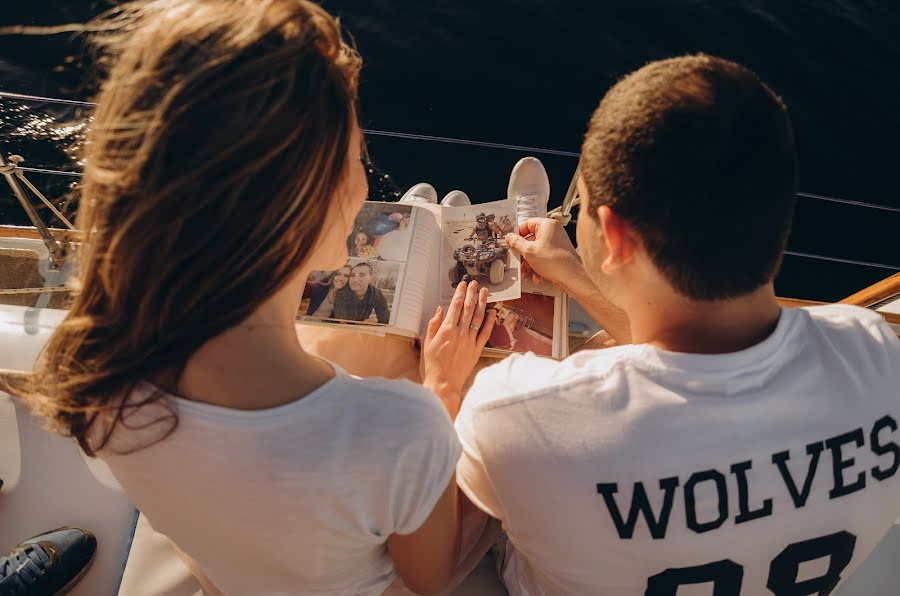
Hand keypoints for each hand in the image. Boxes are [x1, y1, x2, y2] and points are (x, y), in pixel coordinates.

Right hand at [421, 280, 495, 418]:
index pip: (455, 306)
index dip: (460, 293)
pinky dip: (489, 321)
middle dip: (472, 294)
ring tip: (485, 292)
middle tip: (475, 284)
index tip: (463, 285)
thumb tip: (440, 310)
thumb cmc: (432, 366)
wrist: (443, 385)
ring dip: (482, 303)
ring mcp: (470, 341)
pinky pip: (485, 333)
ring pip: (478, 318)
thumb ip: (433, 325)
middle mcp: (460, 333)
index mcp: (446, 330)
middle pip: (468, 308)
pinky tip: (492, 313)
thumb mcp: (426, 343)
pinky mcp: (476, 350)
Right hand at [505, 218, 589, 292]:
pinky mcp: (558, 254)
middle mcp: (553, 232)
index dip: (518, 233)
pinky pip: (543, 257)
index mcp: (547, 225)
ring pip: (536, 250)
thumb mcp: (529, 251)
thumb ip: (516, 243)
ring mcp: (556, 243)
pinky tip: (536, 276)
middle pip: (530, 239)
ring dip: (529, 262)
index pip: (527, 224)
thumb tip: (510, 237)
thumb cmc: (556, 262)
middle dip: (523, 253)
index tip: (511, 242)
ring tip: (526, 272)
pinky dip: (537, 266)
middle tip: (518, 259)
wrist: (572, 277)